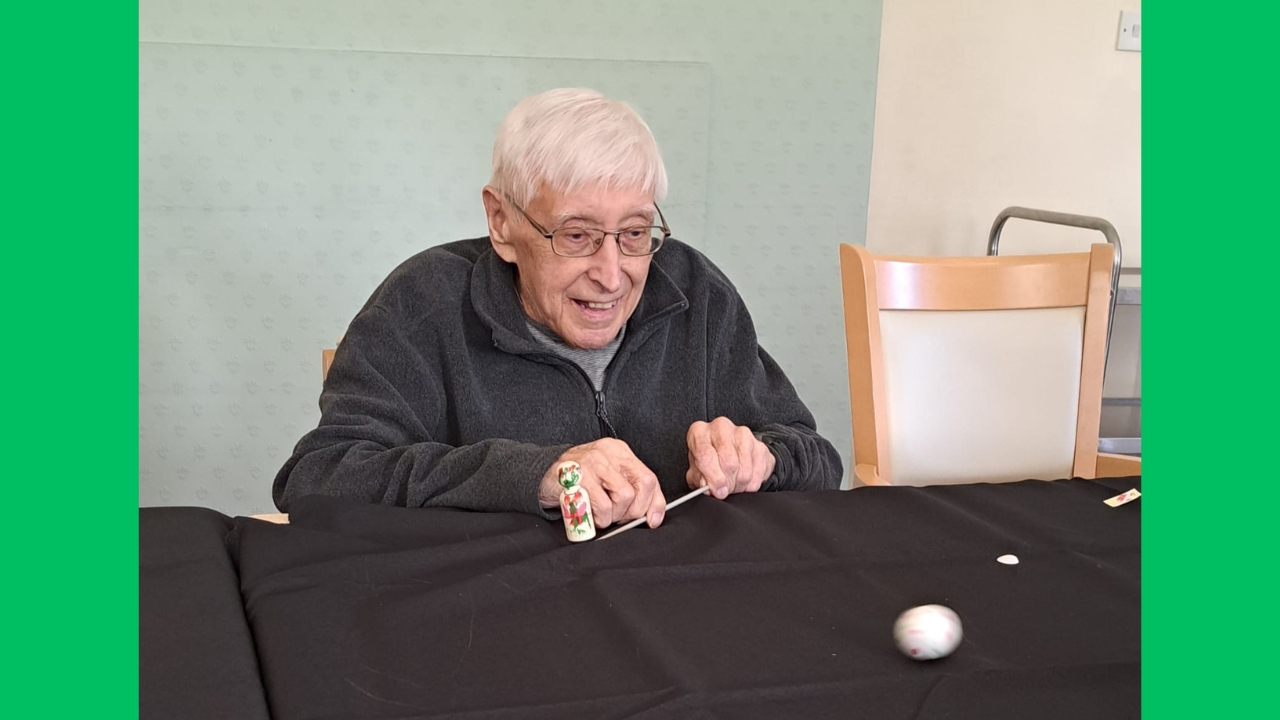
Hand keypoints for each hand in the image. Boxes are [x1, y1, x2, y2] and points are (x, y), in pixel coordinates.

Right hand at [538, 438, 666, 527]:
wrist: (542, 476)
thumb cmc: (579, 481)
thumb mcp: (609, 481)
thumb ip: (633, 494)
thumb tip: (654, 517)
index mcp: (619, 451)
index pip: (649, 477)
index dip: (654, 503)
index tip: (651, 519)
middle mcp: (608, 452)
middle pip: (642, 486)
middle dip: (632, 511)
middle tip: (616, 516)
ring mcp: (592, 461)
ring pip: (624, 496)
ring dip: (613, 515)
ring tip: (598, 513)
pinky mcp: (579, 476)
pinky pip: (602, 506)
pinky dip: (598, 518)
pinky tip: (588, 513)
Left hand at [685, 417, 775, 498]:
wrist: (727, 453)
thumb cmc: (708, 462)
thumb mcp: (696, 472)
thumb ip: (701, 480)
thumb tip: (710, 488)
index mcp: (699, 432)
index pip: (705, 454)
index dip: (713, 477)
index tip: (718, 491)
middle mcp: (721, 427)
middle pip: (728, 463)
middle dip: (727, 484)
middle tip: (725, 491)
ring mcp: (743, 433)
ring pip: (745, 470)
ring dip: (740, 485)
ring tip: (733, 485)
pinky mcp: (760, 445)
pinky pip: (759, 472)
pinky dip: (752, 483)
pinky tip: (745, 481)